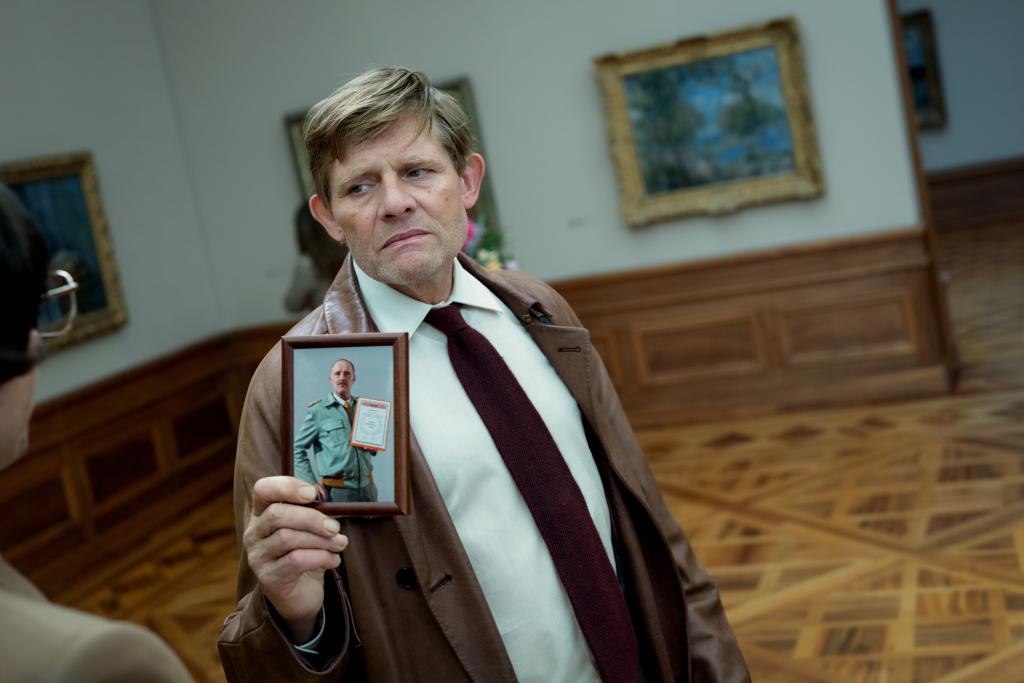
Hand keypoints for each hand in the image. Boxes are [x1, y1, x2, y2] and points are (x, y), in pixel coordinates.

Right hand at [243, 476, 347, 642]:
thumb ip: (312, 510)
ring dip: (321, 540)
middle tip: (334, 527)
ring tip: (340, 544)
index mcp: (261, 513)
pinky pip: (296, 561)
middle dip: (311, 518)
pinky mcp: (268, 578)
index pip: (262, 490)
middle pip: (277, 514)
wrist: (299, 595)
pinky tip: (333, 560)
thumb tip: (323, 494)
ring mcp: (258, 556)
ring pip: (287, 538)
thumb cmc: (305, 553)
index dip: (286, 486)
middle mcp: (254, 533)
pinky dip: (320, 557)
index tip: (313, 493)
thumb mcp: (307, 529)